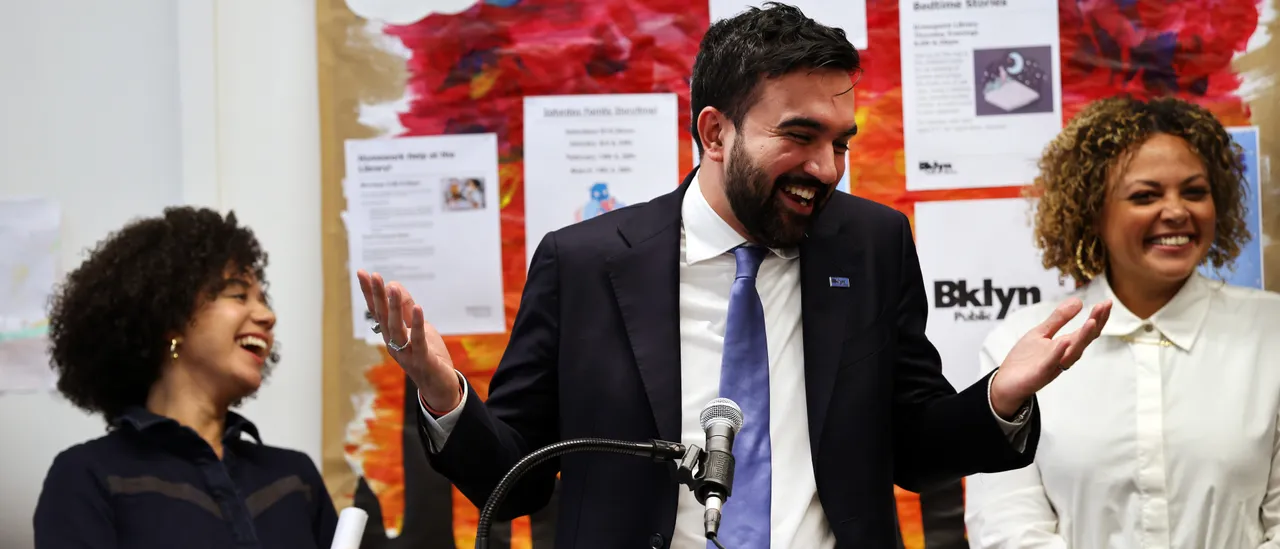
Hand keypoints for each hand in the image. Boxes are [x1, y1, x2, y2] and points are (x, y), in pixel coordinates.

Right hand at [357, 270, 461, 412]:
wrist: (439, 385)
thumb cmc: (427, 354)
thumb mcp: (417, 326)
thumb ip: (406, 308)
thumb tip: (394, 284)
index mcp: (391, 334)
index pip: (377, 310)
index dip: (370, 292)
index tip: (362, 272)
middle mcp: (393, 343)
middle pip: (383, 317)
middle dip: (378, 295)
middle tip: (373, 275)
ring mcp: (406, 353)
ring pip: (396, 327)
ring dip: (394, 306)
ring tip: (392, 286)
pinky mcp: (422, 359)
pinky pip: (418, 339)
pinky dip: (416, 324)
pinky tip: (417, 308)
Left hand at [989, 297, 1112, 417]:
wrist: (1006, 382)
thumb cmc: (1024, 359)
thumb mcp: (1041, 333)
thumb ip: (1059, 319)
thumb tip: (1078, 300)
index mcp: (1065, 345)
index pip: (1086, 331)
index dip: (1098, 317)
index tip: (1107, 302)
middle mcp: (1063, 356)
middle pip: (1084, 340)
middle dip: (1096, 323)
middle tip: (1104, 307)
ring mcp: (1053, 365)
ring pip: (1073, 352)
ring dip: (1083, 337)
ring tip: (1092, 321)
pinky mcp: (1040, 374)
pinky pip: (1051, 363)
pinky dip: (1058, 353)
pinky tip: (1064, 341)